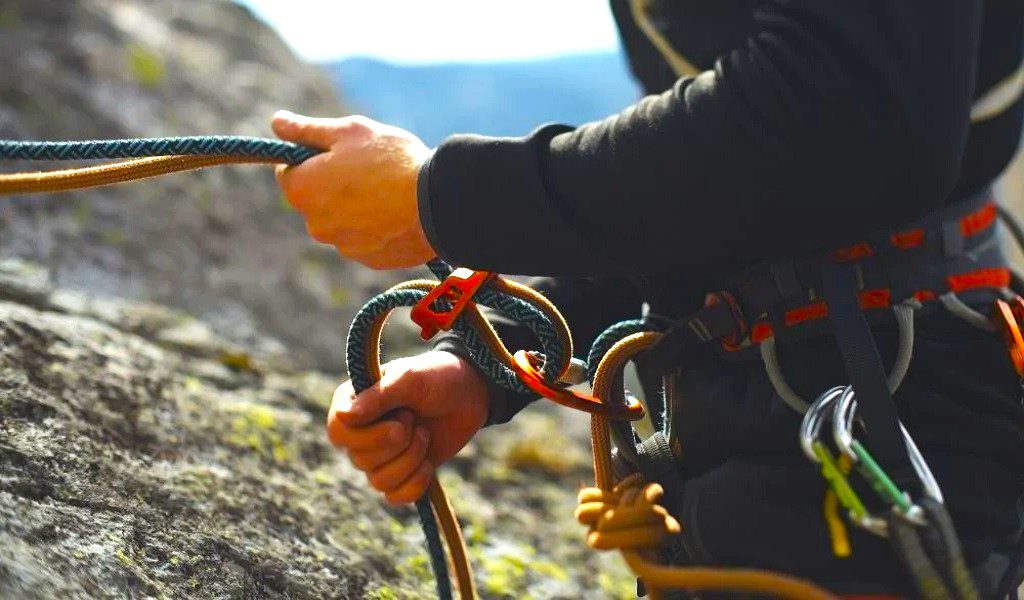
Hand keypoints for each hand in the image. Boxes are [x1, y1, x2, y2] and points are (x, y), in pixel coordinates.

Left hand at [272, 111, 434, 268]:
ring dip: (355, 206)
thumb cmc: (391, 161)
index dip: (310, 157)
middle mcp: (316, 224)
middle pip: (315, 198)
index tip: (337, 152)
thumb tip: (277, 122)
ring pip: (341, 220)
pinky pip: (364, 238)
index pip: (287, 171)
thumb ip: (307, 130)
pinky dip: (375, 226)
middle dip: (333, 184)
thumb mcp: (348, 132)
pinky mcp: (369, 260)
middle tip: (368, 168)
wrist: (439, 203)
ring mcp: (343, 246)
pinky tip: (397, 212)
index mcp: (303, 190)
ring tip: (388, 191)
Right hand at [327, 351, 489, 504]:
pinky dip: (415, 484)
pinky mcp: (401, 473)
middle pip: (359, 459)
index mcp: (354, 402)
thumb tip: (342, 417)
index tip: (401, 420)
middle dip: (398, 443)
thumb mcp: (410, 379)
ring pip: (377, 480)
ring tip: (425, 434)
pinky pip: (394, 496)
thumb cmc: (437, 377)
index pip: (338, 431)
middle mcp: (361, 431)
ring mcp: (380, 454)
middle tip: (415, 419)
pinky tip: (428, 464)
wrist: (470, 393)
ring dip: (410, 460)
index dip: (367, 435)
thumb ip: (378, 397)